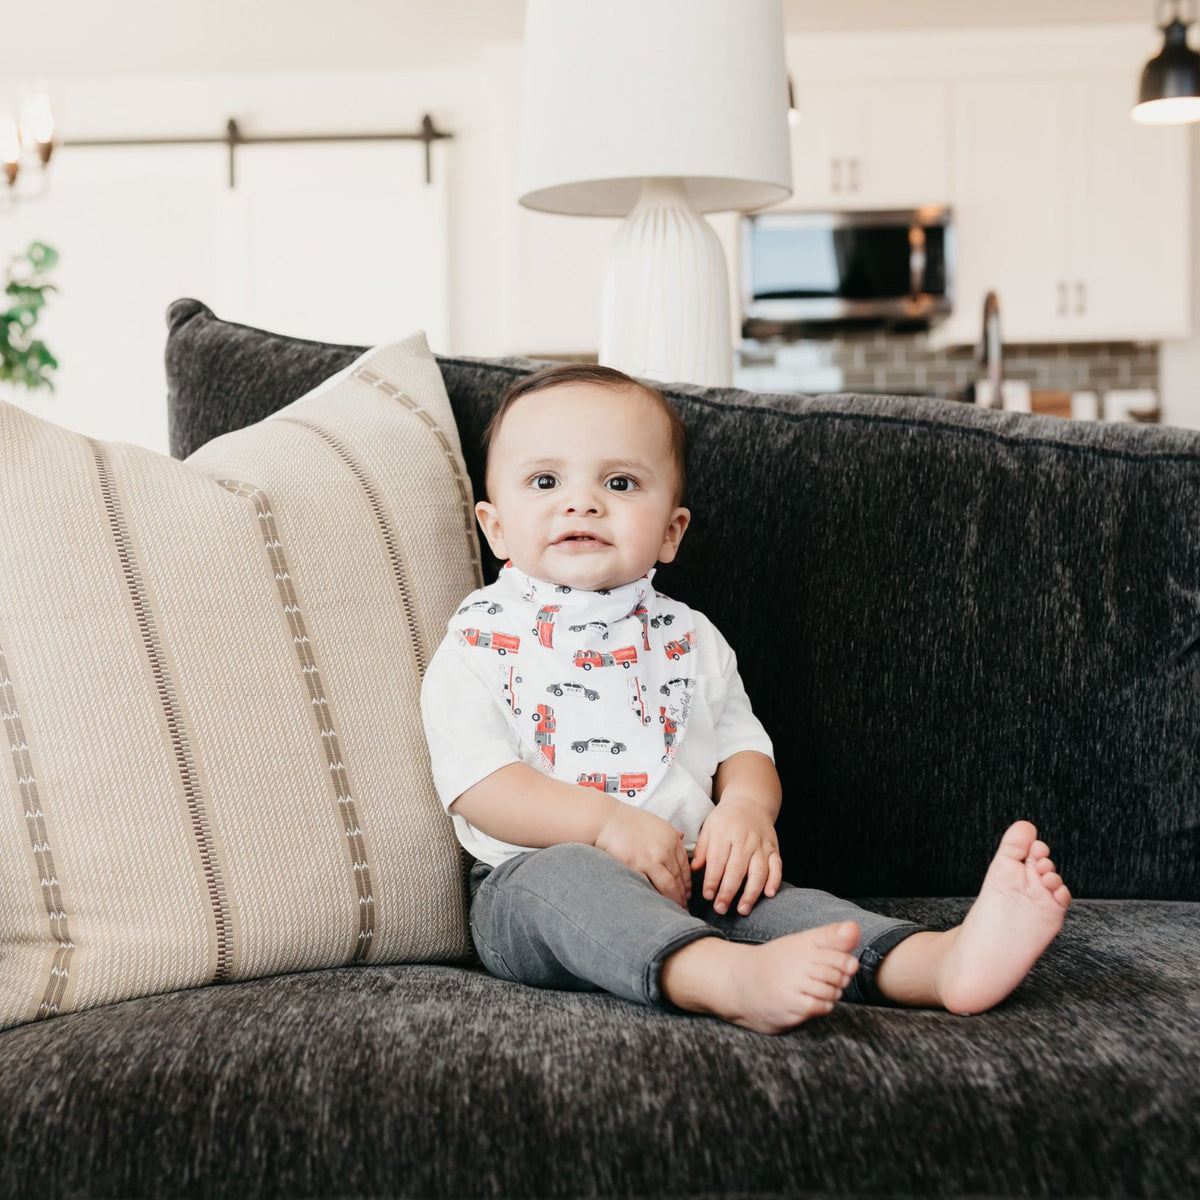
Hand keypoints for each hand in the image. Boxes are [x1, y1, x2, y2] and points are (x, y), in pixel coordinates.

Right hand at [594, 804, 691, 907]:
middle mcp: (665, 849)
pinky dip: (657, 898)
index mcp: (672, 838)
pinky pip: (651, 887)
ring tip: (675, 910)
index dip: (687, 882)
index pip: (685, 866)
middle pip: (679, 878)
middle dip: (683, 895)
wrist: (607, 820)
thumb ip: (670, 832)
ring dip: (674, 900)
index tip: (688, 892)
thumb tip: (683, 836)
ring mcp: (652, 859)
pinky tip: (658, 905)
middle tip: (684, 907)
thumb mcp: (655, 822)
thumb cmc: (628, 821)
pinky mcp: (637, 867)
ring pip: (670, 886)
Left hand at [692, 794, 782, 915]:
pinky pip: (777, 866)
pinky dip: (774, 881)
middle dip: (728, 892)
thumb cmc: (725, 819)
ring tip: (742, 909)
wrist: (750, 801)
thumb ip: (702, 850)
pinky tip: (768, 895)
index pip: (717, 860)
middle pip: (736, 869)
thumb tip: (693, 870)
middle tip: (720, 909)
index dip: (712, 880)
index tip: (707, 896)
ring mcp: (761, 845)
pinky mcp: (774, 848)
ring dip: (751, 893)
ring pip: (758, 871)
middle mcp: (744, 839)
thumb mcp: (709, 828)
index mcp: (724, 833)